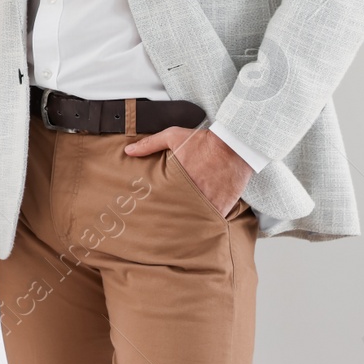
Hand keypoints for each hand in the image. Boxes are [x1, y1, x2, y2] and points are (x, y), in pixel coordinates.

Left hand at [124, 126, 252, 215]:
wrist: (235, 144)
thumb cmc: (204, 141)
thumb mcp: (173, 137)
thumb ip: (150, 144)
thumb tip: (128, 151)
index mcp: (178, 180)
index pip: (163, 200)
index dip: (157, 207)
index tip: (151, 211)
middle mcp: (193, 194)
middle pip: (178, 212)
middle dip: (171, 216)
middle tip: (164, 223)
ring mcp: (209, 202)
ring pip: (195, 218)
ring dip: (189, 220)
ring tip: (181, 227)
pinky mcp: (224, 205)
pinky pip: (214, 219)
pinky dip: (208, 220)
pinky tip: (201, 224)